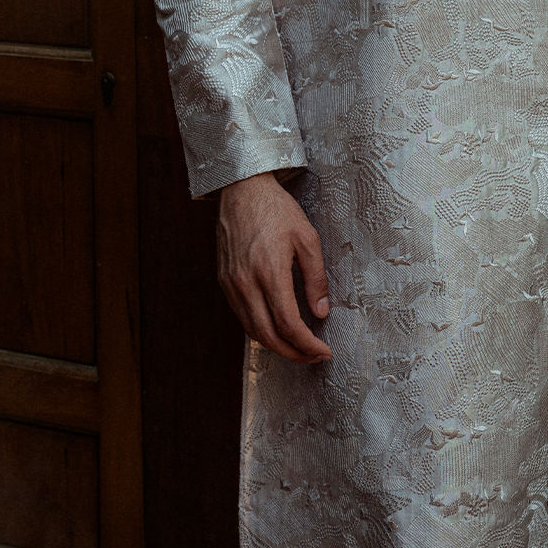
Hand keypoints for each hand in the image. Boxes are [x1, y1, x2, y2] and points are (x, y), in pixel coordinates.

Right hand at [217, 172, 330, 363]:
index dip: (307, 344)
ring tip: (298, 348)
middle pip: (268, 336)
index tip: (323, 351)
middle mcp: (246, 283)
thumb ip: (316, 278)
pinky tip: (277, 329)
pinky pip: (241, 316)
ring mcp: (231, 284)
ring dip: (276, 346)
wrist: (242, 190)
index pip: (288, 324)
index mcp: (269, 272)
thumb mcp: (308, 238)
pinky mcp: (224, 281)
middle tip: (313, 356)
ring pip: (252, 330)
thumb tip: (321, 312)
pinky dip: (260, 330)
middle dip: (293, 353)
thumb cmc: (277, 210)